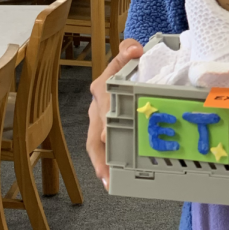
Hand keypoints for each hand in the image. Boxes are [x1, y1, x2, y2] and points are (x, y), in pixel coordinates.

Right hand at [87, 39, 143, 189]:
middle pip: (96, 130)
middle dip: (102, 150)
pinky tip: (111, 180)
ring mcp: (98, 121)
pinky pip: (102, 149)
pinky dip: (105, 165)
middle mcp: (97, 106)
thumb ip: (128, 49)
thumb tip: (134, 49)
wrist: (127, 66)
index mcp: (102, 87)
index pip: (103, 98)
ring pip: (95, 144)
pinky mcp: (104, 131)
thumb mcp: (128, 52)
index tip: (108, 132)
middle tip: (107, 169)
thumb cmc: (127, 64)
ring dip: (101, 163)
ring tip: (108, 180)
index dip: (106, 116)